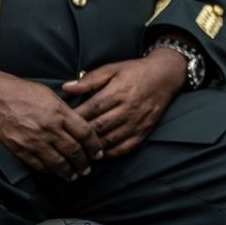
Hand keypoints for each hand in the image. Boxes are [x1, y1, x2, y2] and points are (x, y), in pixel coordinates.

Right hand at [0, 53, 103, 178]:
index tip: (99, 152)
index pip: (85, 133)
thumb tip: (80, 123)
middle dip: (84, 162)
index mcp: (59, 112)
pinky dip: (49, 171)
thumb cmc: (22, 92)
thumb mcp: (50, 95)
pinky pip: (39, 165)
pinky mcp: (20, 150)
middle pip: (74, 151)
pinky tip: (55, 173)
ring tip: (74, 176)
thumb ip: (65, 111)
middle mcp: (49, 128)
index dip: (95, 145)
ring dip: (68, 172)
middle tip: (89, 169)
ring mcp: (34, 141)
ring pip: (58, 162)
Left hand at [64, 48, 185, 158]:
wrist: (165, 76)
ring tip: (77, 151)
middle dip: (80, 136)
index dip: (73, 118)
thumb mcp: (112, 69)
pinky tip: (98, 155)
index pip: (90, 109)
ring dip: (92, 148)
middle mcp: (127, 108)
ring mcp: (136, 122)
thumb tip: (65, 88)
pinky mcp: (144, 131)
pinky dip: (110, 153)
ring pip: (110, 140)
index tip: (59, 124)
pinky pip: (125, 147)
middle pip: (98, 127)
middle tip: (64, 141)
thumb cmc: (135, 71)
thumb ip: (89, 80)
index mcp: (117, 92)